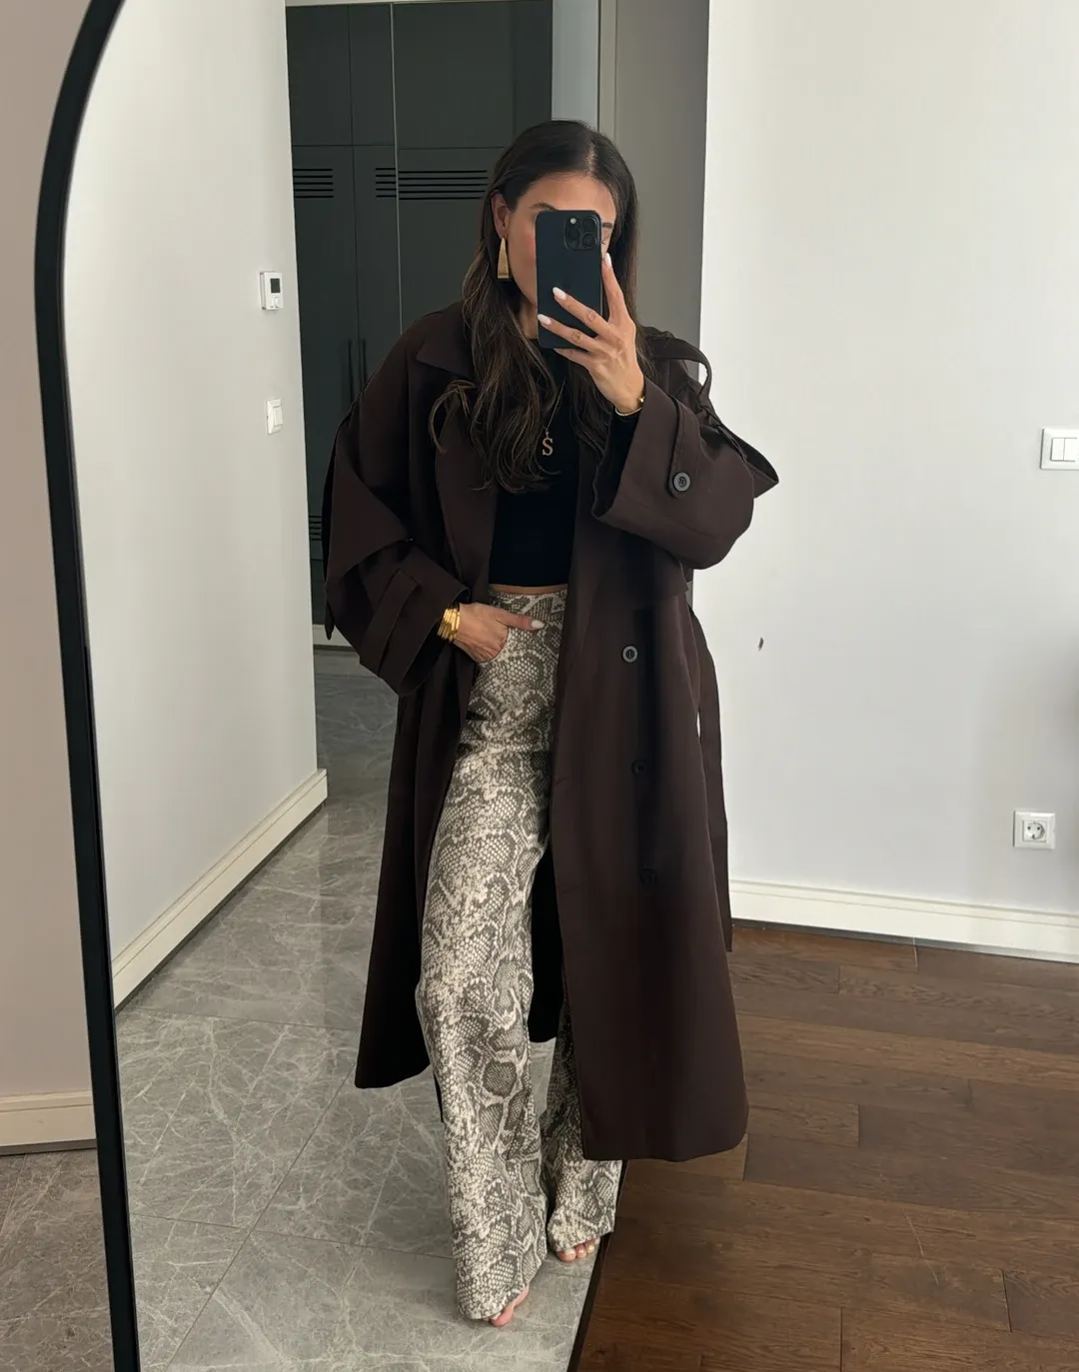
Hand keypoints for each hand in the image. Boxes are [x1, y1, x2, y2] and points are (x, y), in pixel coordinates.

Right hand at [452, 601, 543, 662]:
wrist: (453, 620)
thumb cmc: (476, 615)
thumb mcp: (501, 614)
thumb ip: (520, 621)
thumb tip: (539, 625)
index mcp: (503, 643)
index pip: (518, 649)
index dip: (522, 646)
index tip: (527, 647)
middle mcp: (494, 653)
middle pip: (508, 654)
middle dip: (511, 650)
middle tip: (516, 648)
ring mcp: (484, 657)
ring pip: (498, 657)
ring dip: (500, 653)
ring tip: (498, 644)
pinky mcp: (475, 657)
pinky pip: (487, 659)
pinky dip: (489, 653)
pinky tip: (488, 646)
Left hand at [537, 253, 644, 412]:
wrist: (629, 386)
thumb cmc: (623, 356)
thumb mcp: (623, 334)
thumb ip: (610, 319)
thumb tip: (586, 303)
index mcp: (623, 323)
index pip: (616, 295)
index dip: (609, 277)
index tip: (603, 259)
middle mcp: (615, 336)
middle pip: (590, 316)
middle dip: (571, 303)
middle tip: (555, 292)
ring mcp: (604, 351)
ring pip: (577, 336)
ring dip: (558, 326)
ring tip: (543, 317)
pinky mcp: (595, 366)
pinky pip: (574, 354)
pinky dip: (562, 348)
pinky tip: (552, 342)